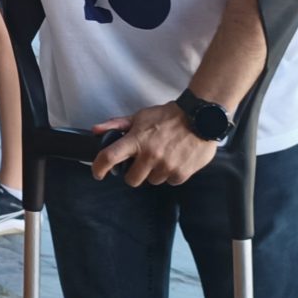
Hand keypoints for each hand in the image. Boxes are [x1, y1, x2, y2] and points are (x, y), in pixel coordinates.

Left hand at [91, 102, 218, 185]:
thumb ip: (117, 124)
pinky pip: (170, 181)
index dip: (99, 168)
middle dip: (134, 173)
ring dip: (155, 172)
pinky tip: (176, 159)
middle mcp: (150, 155)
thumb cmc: (168, 116)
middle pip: (132, 180)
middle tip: (142, 162)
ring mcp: (166, 166)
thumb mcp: (141, 116)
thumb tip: (96, 130)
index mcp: (136, 140)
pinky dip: (171, 174)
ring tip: (163, 156)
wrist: (200, 118)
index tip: (97, 173)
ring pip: (153, 181)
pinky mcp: (181, 173)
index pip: (109, 157)